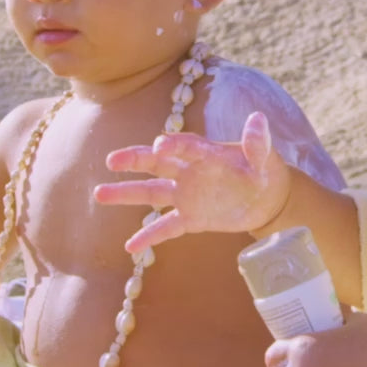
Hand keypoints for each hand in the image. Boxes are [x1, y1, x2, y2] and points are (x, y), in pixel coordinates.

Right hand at [94, 112, 290, 252]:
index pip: (188, 146)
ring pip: (152, 193)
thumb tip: (258, 119)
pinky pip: (165, 228)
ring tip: (99, 193)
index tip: (160, 145)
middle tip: (113, 159)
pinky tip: (129, 247)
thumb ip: (258, 143)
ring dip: (126, 194)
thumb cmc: (264, 172)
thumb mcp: (265, 159)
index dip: (175, 144)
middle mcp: (190, 172)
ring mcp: (187, 195)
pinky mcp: (190, 218)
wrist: (267, 199)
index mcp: (208, 154)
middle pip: (158, 163)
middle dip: (136, 160)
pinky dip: (149, 236)